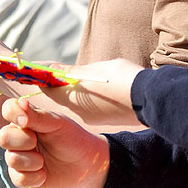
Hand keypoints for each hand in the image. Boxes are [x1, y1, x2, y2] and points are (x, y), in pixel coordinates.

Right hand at [0, 97, 109, 187]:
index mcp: (26, 119)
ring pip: (10, 159)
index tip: (25, 122)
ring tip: (45, 160)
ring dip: (32, 162)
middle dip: (23, 141)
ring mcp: (19, 157)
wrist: (86, 165)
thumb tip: (20, 103)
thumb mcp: (57, 123)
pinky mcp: (22, 176)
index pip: (8, 109)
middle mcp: (19, 137)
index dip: (11, 114)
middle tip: (38, 142)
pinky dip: (34, 178)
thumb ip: (36, 116)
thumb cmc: (73, 138)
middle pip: (3, 137)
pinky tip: (44, 174)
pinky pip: (17, 179)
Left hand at [27, 58, 143, 126]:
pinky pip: (88, 106)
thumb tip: (52, 70)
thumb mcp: (95, 70)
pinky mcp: (104, 118)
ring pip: (75, 101)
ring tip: (77, 76)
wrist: (151, 99)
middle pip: (60, 96)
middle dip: (57, 83)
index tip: (36, 69)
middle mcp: (79, 111)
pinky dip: (86, 96)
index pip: (47, 88)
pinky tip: (95, 88)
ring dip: (73, 90)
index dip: (41, 77)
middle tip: (54, 70)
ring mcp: (92, 116)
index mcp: (72, 97)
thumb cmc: (122, 79)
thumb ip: (72, 71)